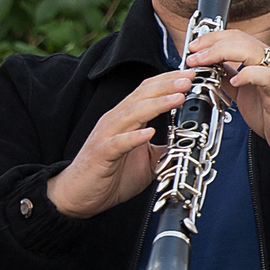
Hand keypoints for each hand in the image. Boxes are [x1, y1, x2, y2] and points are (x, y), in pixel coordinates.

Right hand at [47, 69, 194, 218]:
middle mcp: (115, 122)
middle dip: (167, 86)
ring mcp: (106, 136)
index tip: (191, 74)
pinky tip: (149, 133)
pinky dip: (133, 137)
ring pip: (132, 113)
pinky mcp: (101, 154)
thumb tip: (189, 143)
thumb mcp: (148, 159)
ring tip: (178, 97)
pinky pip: (117, 143)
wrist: (79, 196)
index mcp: (126, 119)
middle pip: (142, 96)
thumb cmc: (111, 174)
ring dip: (156, 104)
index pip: (147, 91)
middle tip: (189, 78)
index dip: (168, 81)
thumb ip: (165, 147)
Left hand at [182, 30, 269, 157]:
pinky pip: (264, 75)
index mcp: (262, 60)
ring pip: (249, 50)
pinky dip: (247, 74)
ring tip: (202, 63)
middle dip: (210, 44)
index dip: (211, 39)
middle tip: (191, 54)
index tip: (193, 48)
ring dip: (220, 53)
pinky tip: (234, 80)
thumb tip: (209, 70)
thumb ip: (230, 78)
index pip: (235, 37)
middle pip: (239, 38)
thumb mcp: (245, 92)